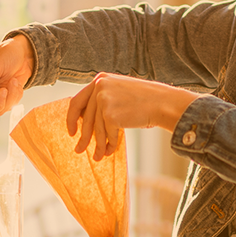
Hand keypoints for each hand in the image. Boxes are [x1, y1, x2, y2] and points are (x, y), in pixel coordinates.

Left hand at [67, 74, 199, 160]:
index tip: (71, 132)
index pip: (78, 101)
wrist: (164, 103)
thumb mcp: (120, 92)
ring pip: (96, 129)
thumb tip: (85, 124)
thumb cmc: (146, 100)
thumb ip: (103, 101)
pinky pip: (107, 134)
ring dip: (98, 145)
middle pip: (85, 118)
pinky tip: (111, 151)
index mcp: (100, 79)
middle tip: (79, 150)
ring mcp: (104, 99)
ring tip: (98, 157)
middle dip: (84, 137)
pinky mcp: (110, 114)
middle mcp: (99, 86)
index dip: (72, 118)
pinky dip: (110, 144)